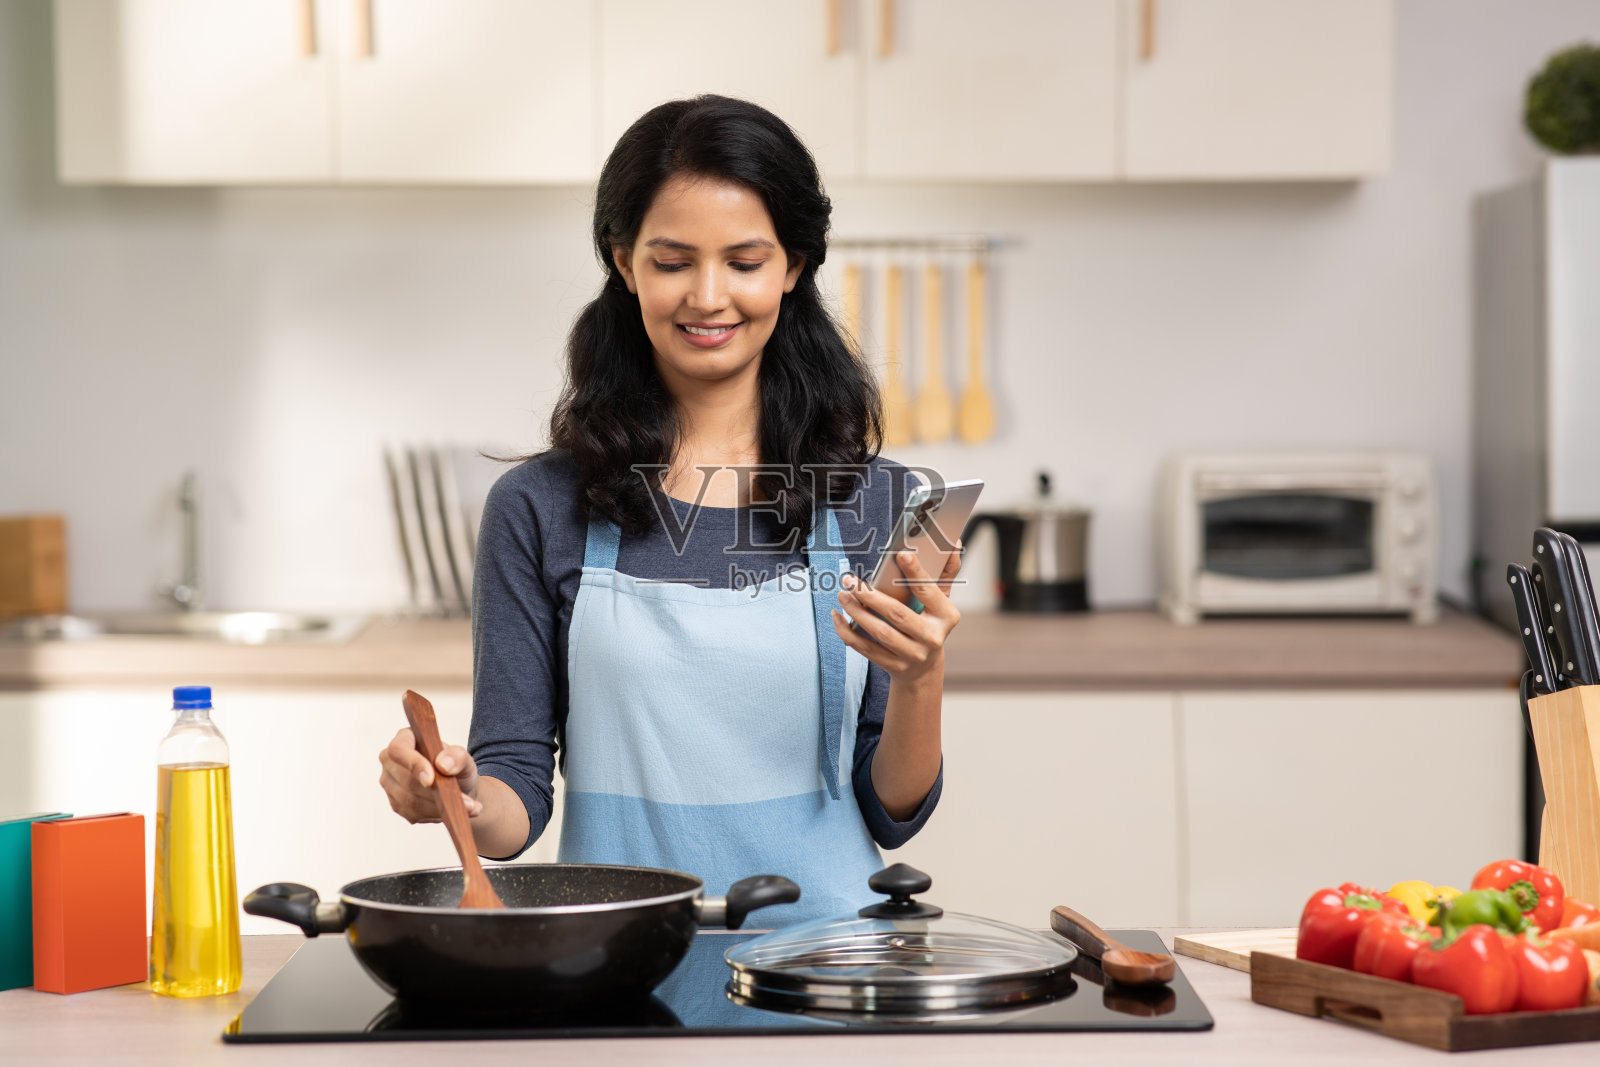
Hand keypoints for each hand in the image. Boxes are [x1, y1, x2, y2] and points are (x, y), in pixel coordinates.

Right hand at [378, 727, 482, 823]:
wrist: (458, 786)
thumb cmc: (456, 766)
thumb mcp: (464, 758)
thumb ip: (457, 756)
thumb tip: (443, 765)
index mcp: (405, 738)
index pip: (398, 749)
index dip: (413, 764)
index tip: (431, 780)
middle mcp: (391, 761)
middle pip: (406, 780)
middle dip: (437, 793)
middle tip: (467, 802)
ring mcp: (391, 784)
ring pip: (410, 801)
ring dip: (441, 807)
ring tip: (468, 808)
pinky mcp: (396, 804)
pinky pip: (413, 813)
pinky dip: (436, 815)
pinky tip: (455, 813)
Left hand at [831, 544, 961, 684]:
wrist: (924, 668)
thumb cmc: (930, 624)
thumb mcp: (941, 601)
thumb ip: (945, 573)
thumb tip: (953, 543)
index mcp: (947, 616)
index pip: (928, 590)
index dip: (915, 572)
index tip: (901, 554)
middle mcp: (932, 637)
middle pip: (898, 614)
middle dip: (870, 596)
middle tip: (850, 580)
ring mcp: (913, 655)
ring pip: (880, 632)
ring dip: (857, 613)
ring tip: (843, 595)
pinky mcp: (894, 666)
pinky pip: (866, 649)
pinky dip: (848, 632)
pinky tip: (838, 617)